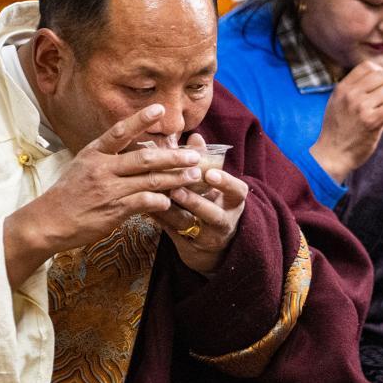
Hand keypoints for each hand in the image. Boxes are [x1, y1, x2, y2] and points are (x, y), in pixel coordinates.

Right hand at [4, 104, 204, 286]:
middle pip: (145, 158)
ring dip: (174, 178)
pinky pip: (144, 203)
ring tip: (193, 176)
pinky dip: (160, 201)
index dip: (141, 120)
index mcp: (94, 153)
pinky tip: (170, 201)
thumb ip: (108, 156)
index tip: (160, 109)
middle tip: (194, 155)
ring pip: (150, 181)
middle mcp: (102, 168)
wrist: (48, 222)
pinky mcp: (114, 211)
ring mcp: (109, 190)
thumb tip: (138, 147)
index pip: (120, 131)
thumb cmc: (69, 193)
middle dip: (173, 156)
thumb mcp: (83, 165)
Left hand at [150, 133, 248, 275]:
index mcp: (234, 201)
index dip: (225, 183)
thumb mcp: (215, 184)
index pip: (237, 191)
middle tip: (177, 188)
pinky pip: (172, 233)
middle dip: (195, 201)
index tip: (210, 173)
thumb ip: (206, 160)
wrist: (212, 241)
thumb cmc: (213, 200)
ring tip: (159, 198)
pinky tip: (145, 206)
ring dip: (173, 211)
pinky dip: (160, 219)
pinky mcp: (188, 246)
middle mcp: (224, 221)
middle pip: (213, 214)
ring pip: (191, 225)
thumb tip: (195, 136)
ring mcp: (207, 237)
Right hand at [309, 61, 382, 182]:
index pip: (367, 66)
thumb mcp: (336, 103)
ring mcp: (361, 107)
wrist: (332, 154)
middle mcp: (351, 94)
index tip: (379, 85)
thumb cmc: (336, 131)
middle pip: (382, 75)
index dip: (379, 73)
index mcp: (342, 88)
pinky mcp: (371, 121)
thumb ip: (353, 90)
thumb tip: (378, 79)